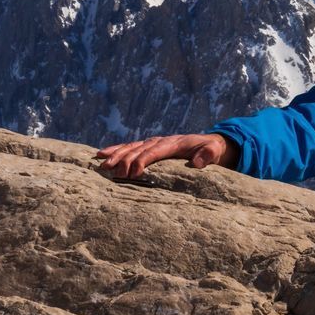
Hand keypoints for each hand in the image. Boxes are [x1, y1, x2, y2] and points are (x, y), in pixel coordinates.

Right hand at [94, 133, 239, 178]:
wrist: (209, 143)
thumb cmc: (211, 149)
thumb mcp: (214, 151)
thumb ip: (207, 155)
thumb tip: (196, 163)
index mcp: (173, 143)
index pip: (154, 151)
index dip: (142, 160)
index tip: (132, 173)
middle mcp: (160, 141)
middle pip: (138, 149)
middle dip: (124, 160)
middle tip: (111, 172)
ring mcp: (153, 142)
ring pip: (130, 147)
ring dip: (116, 155)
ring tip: (101, 164)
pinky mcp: (149, 146)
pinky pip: (130, 147)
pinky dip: (116, 150)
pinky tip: (101, 154)